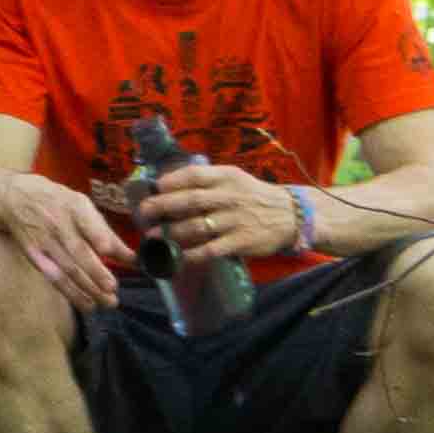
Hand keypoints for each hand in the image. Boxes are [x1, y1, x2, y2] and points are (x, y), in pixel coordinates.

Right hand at [0, 176, 137, 310]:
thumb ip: (106, 232)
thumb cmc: (59, 203)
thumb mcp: (82, 206)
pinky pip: (54, 277)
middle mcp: (58, 223)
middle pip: (77, 250)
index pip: (87, 222)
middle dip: (95, 271)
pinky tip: (87, 305)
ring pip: (67, 269)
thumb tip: (132, 257)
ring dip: (87, 288)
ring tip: (107, 302)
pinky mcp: (34, 256)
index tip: (107, 250)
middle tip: (112, 288)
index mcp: (75, 206)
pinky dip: (71, 292)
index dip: (97, 235)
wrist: (15, 199)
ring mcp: (44, 241)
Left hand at [147, 157, 300, 266]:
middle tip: (143, 212)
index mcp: (227, 178)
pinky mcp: (241, 241)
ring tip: (152, 237)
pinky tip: (178, 257)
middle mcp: (230, 197)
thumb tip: (171, 183)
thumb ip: (208, 181)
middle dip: (163, 206)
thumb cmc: (254, 196)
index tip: (154, 187)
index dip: (172, 181)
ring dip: (172, 232)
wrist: (290, 215)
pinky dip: (192, 254)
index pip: (195, 175)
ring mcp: (235, 220)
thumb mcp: (235, 179)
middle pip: (191, 200)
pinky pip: (211, 249)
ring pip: (197, 226)